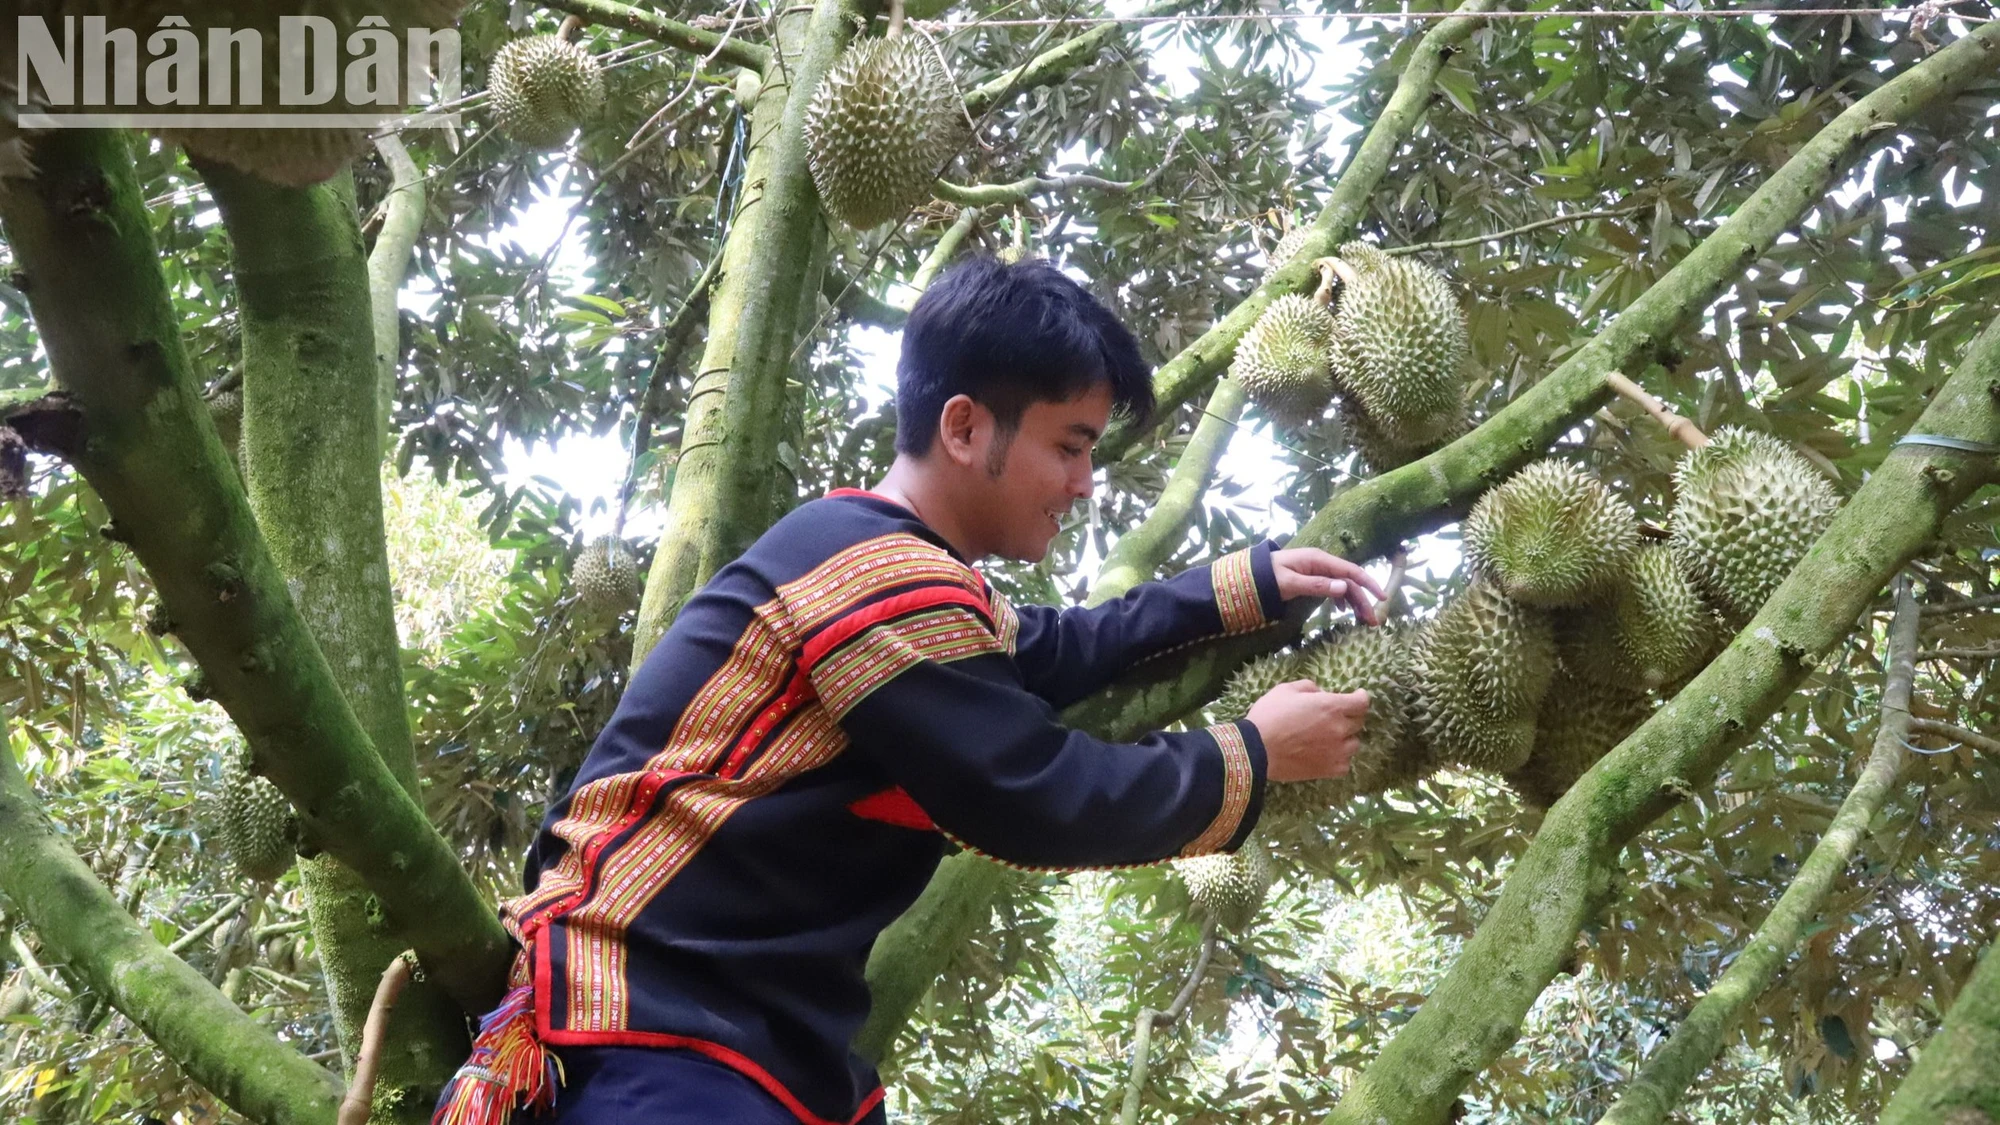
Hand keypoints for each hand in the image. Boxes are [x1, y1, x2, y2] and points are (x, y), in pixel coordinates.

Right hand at [1244, 680, 1368, 782]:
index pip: (1361, 702)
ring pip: (1354, 744)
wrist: (1256, 749)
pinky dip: (1340, 758)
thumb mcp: (1285, 690)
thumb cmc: (1269, 716)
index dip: (1362, 697)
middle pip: (1359, 722)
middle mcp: (1339, 729)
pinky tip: (1329, 755)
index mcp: (1331, 706)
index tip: (1358, 696)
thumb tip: (1320, 693)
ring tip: (1333, 737)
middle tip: (1338, 716)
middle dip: (1351, 716)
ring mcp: (1336, 752)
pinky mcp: (1328, 770)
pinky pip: (1345, 764)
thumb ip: (1308, 687)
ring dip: (1347, 738)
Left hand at [1271, 548, 1384, 624]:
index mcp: (1318, 560)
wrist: (1248, 575)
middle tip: (1371, 621)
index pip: (1350, 571)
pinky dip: (1340, 599)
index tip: (1382, 597)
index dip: (1368, 583)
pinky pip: (1332, 587)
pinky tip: (1343, 611)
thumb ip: (1316, 585)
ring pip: (1342, 586)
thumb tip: (1343, 587)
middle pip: (1349, 581)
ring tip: (1362, 620)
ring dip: (1354, 602)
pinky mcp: (1312, 578)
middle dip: (1362, 600)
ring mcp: (1317, 570)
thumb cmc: (1266, 577)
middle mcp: (1321, 562)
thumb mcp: (1289, 583)